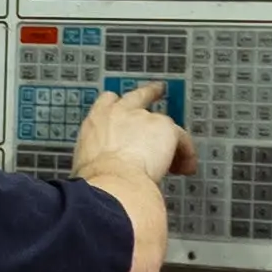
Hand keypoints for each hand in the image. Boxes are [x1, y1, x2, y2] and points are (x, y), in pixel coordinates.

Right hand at [72, 82, 196, 185]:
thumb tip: (105, 167)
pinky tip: (185, 168)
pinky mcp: (165, 126)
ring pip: (165, 122)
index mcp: (96, 121)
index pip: (107, 102)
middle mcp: (120, 113)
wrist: (112, 181)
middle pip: (139, 95)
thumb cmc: (97, 178)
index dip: (117, 104)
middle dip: (149, 92)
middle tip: (157, 89)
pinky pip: (182, 139)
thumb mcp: (86, 163)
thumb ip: (99, 156)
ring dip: (172, 138)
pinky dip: (186, 153)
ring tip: (182, 156)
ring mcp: (144, 117)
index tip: (121, 107)